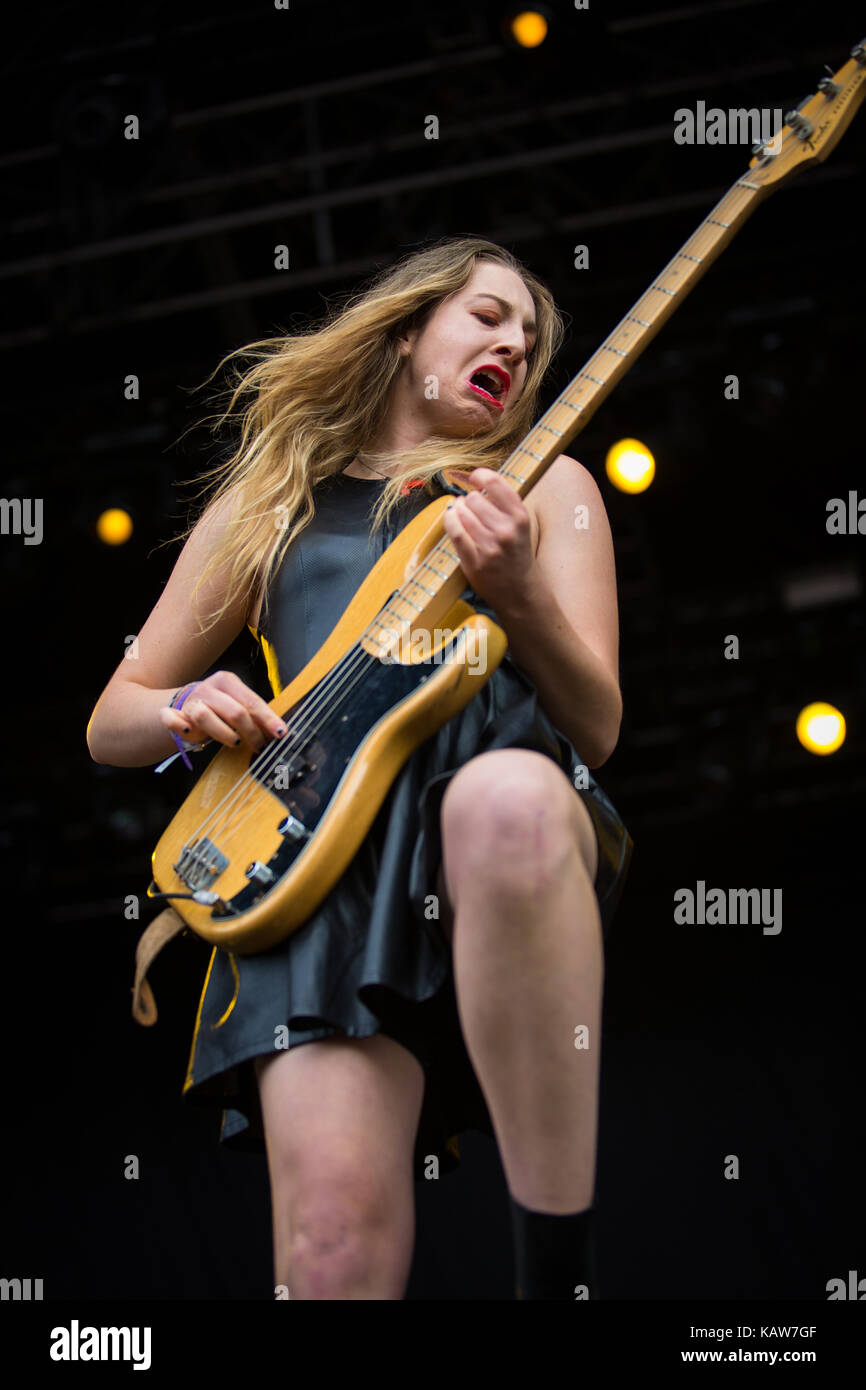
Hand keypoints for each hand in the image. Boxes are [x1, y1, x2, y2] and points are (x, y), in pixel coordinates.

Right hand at [158, 670, 286, 753]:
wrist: (184, 706)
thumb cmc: (218, 709)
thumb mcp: (238, 706)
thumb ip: (256, 716)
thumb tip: (281, 732)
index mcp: (227, 682)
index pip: (252, 701)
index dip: (268, 719)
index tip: (281, 734)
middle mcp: (208, 689)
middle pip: (234, 711)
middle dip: (251, 732)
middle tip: (259, 746)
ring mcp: (190, 702)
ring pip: (205, 715)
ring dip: (222, 732)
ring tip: (235, 742)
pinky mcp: (173, 715)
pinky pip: (170, 718)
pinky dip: (177, 724)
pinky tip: (188, 732)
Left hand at [441, 468, 538, 611]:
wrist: (520, 592)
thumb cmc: (517, 555)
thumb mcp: (521, 526)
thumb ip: (503, 506)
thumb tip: (475, 484)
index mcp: (520, 517)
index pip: (496, 483)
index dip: (480, 476)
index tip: (474, 477)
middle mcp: (506, 530)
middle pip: (474, 499)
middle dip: (469, 500)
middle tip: (470, 507)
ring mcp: (490, 546)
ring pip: (462, 513)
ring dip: (458, 510)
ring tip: (461, 514)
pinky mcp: (474, 560)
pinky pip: (455, 531)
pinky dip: (449, 520)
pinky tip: (451, 518)